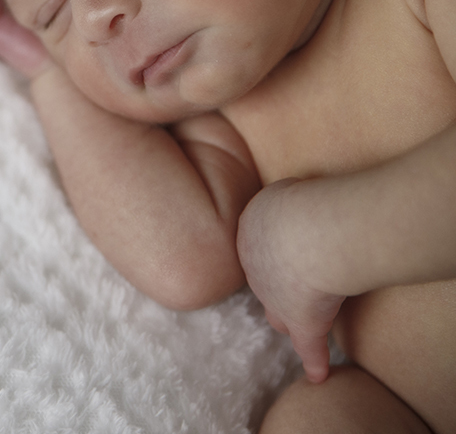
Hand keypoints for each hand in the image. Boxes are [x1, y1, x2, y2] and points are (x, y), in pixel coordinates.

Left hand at [237, 179, 343, 382]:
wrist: (308, 234)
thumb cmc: (303, 204)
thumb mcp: (288, 190)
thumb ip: (290, 200)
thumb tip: (300, 201)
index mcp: (248, 233)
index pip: (257, 247)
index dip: (272, 251)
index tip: (286, 249)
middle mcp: (254, 269)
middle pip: (262, 281)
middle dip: (273, 283)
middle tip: (288, 284)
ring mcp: (275, 299)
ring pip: (279, 313)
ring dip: (287, 318)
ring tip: (292, 326)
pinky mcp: (302, 322)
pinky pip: (308, 346)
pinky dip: (314, 361)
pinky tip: (318, 375)